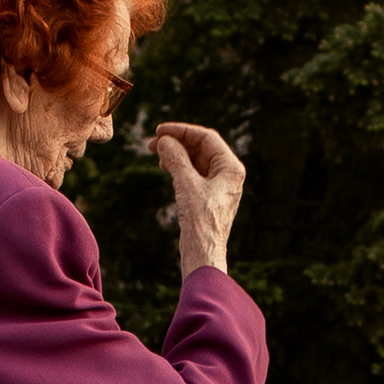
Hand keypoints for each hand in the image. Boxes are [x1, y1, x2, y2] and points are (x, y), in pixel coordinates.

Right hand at [153, 121, 243, 274]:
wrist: (203, 252)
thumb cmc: (201, 221)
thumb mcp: (186, 184)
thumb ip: (176, 159)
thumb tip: (164, 141)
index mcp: (231, 168)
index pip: (207, 138)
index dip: (182, 131)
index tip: (160, 131)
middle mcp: (228, 174)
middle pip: (201, 147)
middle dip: (177, 142)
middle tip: (152, 143)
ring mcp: (218, 185)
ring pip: (196, 159)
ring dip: (176, 154)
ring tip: (156, 154)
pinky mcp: (207, 196)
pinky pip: (193, 173)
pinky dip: (179, 167)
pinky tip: (165, 166)